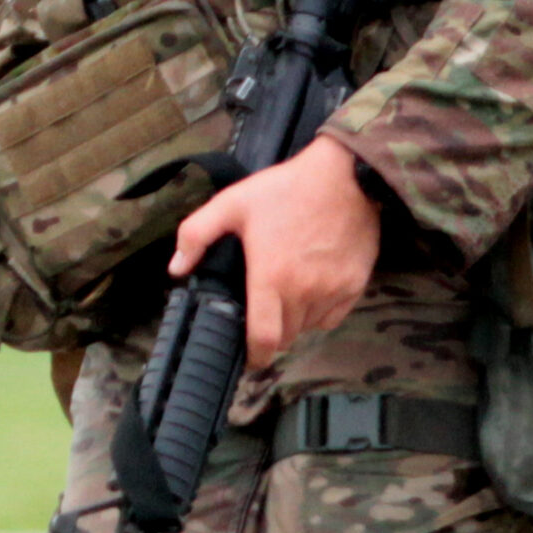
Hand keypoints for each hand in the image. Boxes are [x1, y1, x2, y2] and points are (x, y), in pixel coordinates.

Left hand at [168, 133, 380, 368]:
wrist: (346, 175)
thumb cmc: (287, 188)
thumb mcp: (232, 203)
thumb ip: (196, 235)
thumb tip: (177, 268)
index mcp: (271, 278)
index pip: (264, 338)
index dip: (255, 355)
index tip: (249, 358)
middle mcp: (304, 291)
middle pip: (286, 336)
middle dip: (271, 333)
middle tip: (261, 313)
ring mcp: (333, 290)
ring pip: (309, 327)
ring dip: (295, 321)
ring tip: (285, 295)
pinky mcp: (355, 284)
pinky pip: (333, 316)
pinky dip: (320, 312)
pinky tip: (311, 290)